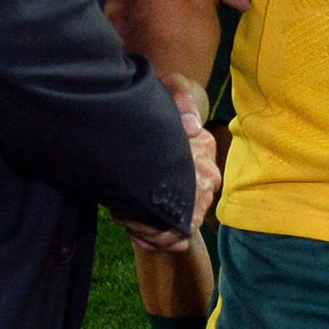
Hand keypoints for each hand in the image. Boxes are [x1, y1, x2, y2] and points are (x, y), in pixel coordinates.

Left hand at [123, 72, 221, 252]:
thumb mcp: (172, 89)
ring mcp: (197, 194)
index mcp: (205, 150)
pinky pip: (177, 236)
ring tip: (124, 220)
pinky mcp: (182, 204)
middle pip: (185, 220)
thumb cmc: (165, 98)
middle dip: (152, 225)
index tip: (131, 208)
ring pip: (179, 232)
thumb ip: (181, 99)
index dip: (162, 211)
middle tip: (121, 214)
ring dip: (151, 233)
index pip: (195, 194)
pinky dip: (155, 240)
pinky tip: (135, 233)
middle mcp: (206, 177)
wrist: (159, 107)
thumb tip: (191, 127)